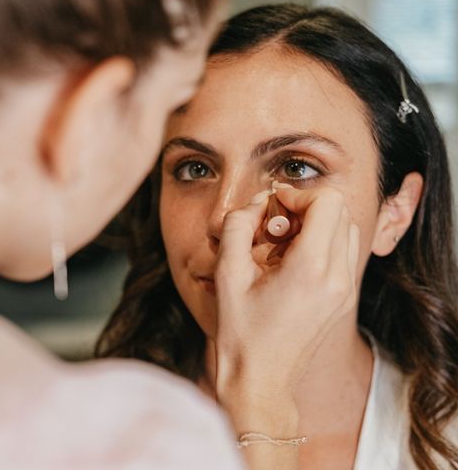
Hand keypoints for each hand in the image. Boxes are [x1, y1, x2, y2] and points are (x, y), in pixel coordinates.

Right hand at [213, 185, 359, 404]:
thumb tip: (258, 201)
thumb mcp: (227, 273)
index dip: (297, 195)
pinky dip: (322, 244)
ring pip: (346, 230)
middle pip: (340, 212)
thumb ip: (238, 226)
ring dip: (316, 225)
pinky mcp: (345, 299)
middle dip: (306, 208)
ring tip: (283, 244)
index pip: (327, 202)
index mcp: (311, 269)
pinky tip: (292, 263)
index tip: (273, 208)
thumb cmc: (241, 332)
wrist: (261, 380)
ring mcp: (347, 290)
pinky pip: (344, 253)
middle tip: (275, 226)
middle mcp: (338, 278)